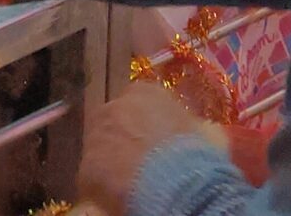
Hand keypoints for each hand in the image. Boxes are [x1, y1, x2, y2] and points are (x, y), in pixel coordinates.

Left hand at [77, 87, 223, 215]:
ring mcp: (95, 137)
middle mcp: (113, 108)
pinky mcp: (84, 169)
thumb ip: (191, 124)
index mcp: (143, 92)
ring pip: (100, 150)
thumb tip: (195, 130)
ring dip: (112, 163)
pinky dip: (103, 189)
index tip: (157, 141)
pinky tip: (121, 198)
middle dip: (123, 140)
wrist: (179, 184)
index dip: (147, 124)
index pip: (138, 102)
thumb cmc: (198, 154)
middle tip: (142, 163)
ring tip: (132, 183)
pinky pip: (93, 179)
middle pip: (113, 122)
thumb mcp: (206, 130)